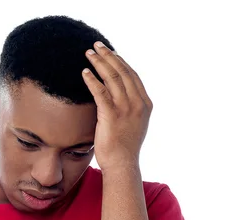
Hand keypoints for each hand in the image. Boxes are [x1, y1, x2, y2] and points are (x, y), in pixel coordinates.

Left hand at [82, 42, 152, 171]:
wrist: (122, 165)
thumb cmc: (123, 148)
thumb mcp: (133, 125)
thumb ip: (129, 110)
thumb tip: (118, 100)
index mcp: (145, 104)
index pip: (133, 76)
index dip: (121, 62)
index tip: (110, 52)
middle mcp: (137, 103)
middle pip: (123, 72)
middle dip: (109, 56)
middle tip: (97, 45)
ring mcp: (126, 108)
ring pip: (112, 78)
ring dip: (99, 63)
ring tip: (88, 53)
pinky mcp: (111, 115)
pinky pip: (100, 92)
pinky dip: (92, 80)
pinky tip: (84, 72)